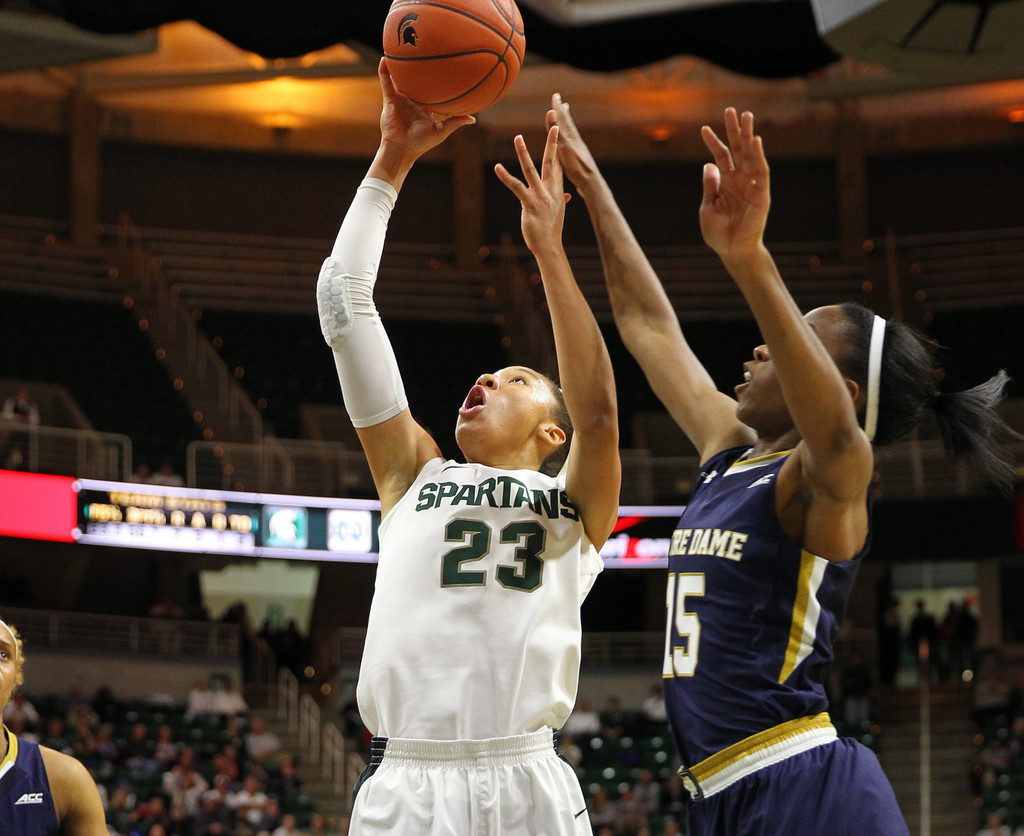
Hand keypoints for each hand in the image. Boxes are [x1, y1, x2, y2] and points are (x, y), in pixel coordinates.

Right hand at [376, 59, 474, 172]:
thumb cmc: (421, 143)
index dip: (436, 81)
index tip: (443, 68)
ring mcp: (400, 100)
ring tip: (401, 48)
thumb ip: (455, 122)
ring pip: (400, 79)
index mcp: (424, 108)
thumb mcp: (441, 131)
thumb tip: (473, 119)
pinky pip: (387, 83)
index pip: (431, 91)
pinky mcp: (390, 100)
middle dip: (418, 69)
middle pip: (415, 82)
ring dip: (399, 66)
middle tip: (423, 51)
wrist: (402, 149)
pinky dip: (385, 72)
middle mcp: (412, 101)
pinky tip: (385, 59)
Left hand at [494, 126, 567, 254]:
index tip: (560, 134)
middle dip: (552, 143)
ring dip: (524, 153)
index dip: (559, 149)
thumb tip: (568, 195)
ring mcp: (540, 197)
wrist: (549, 246)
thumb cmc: (551, 230)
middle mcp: (551, 191)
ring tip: (519, 137)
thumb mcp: (558, 212)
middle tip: (554, 126)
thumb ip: (562, 200)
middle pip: (551, 162)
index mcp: (558, 191)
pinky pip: (516, 187)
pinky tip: (497, 167)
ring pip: (531, 170)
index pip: (559, 166)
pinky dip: (506, 177)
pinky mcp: (529, 204)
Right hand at [545, 93, 598, 190]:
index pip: (563, 119)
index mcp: (571, 139)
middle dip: (564, 115)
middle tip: (564, 104)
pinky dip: (568, 143)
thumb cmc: (577, 168)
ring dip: (567, 128)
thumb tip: (552, 112)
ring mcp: (579, 152)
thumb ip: (557, 132)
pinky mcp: (579, 161)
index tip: (555, 96)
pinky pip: (571, 147)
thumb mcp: (564, 148)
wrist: (592, 184)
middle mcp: (576, 143)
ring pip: (571, 136)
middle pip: (569, 125)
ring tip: (566, 124)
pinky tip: (569, 148)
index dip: (558, 108)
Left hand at [699, 108, 770, 260]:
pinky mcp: (762, 193)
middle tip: (731, 110)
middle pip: (737, 150)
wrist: (732, 251)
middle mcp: (739, 180)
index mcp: (726, 183)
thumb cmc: (719, 233)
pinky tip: (755, 141)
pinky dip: (758, 156)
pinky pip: (761, 172)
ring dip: (748, 136)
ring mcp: (751, 185)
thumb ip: (709, 186)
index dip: (713, 143)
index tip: (703, 129)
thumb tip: (708, 164)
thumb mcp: (707, 207)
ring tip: (746, 116)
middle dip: (734, 131)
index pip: (720, 157)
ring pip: (751, 156)